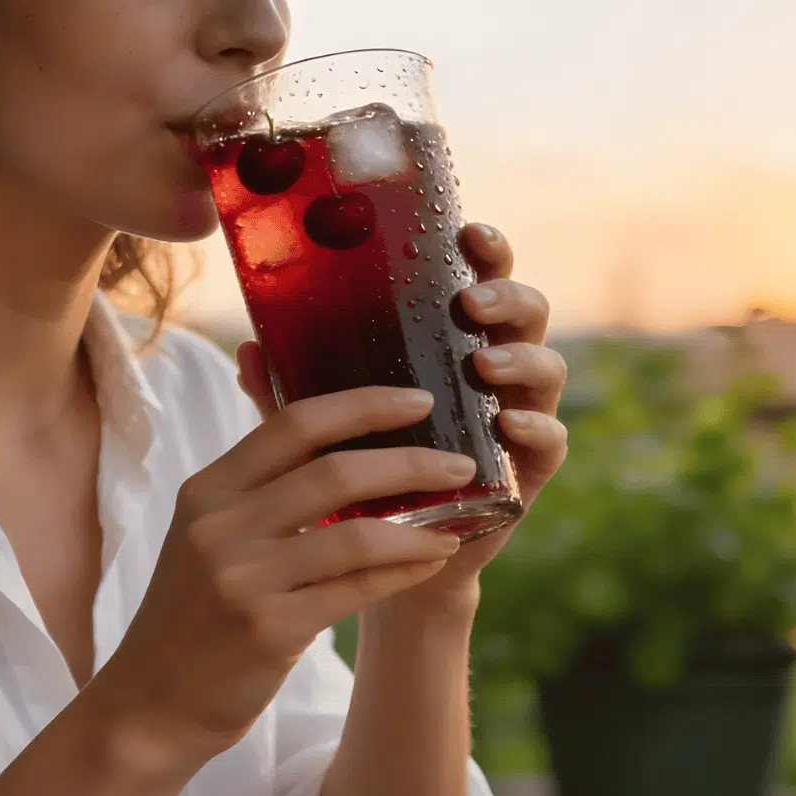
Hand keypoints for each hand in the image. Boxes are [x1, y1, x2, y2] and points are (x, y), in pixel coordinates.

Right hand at [94, 386, 469, 762]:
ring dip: (420, 523)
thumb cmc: (191, 616)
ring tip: (459, 518)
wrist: (150, 704)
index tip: (418, 400)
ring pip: (355, 534)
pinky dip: (403, 569)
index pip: (294, 423)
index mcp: (206, 491)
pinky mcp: (269, 630)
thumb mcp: (205, 538)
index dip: (364, 404)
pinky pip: (357, 589)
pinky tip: (431, 559)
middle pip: (334, 471)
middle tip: (460, 464)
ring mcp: (243, 579)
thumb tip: (339, 443)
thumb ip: (256, 491)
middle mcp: (220, 526)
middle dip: (411, 463)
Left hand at [232, 223, 567, 605]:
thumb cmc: (356, 479)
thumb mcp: (321, 431)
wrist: (384, 562)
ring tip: (485, 366)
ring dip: (521, 359)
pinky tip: (508, 424)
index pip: (478, 279)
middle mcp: (492, 369)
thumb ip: (292, 391)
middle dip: (507, 296)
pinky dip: (536, 428)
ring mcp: (516, 416)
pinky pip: (551, 440)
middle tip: (471, 303)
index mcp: (450, 342)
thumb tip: (245, 348)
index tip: (467, 232)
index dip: (485, 251)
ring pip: (546, 368)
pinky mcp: (528, 470)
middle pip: (526, 311)